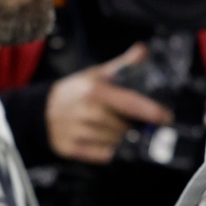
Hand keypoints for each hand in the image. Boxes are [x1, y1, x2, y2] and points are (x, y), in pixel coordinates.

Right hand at [45, 43, 175, 163]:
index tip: (166, 117)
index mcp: (95, 91)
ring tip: (113, 129)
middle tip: (131, 122)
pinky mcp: (71, 148)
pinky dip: (108, 151)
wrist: (40, 111)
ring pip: (115, 142)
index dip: (152, 112)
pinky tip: (103, 141)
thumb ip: (122, 65)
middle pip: (125, 126)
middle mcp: (86, 111)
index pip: (131, 103)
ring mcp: (77, 131)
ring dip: (120, 139)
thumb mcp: (95, 74)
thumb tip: (143, 50)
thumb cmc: (75, 91)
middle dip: (132, 126)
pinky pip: (102, 156)